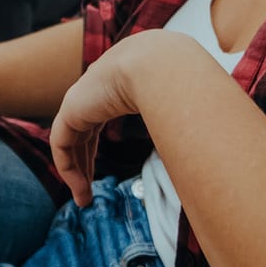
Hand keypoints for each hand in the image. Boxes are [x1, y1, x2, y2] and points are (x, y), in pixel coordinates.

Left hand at [49, 31, 173, 205]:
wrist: (159, 65)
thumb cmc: (178, 83)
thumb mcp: (178, 105)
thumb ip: (180, 122)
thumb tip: (204, 142)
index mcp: (113, 87)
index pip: (95, 122)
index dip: (94, 147)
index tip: (101, 173)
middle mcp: (93, 93)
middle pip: (82, 135)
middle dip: (84, 164)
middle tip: (88, 193)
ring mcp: (80, 100)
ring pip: (70, 144)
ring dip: (75, 174)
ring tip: (84, 201)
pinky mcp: (71, 110)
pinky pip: (62, 146)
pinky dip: (68, 170)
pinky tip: (80, 189)